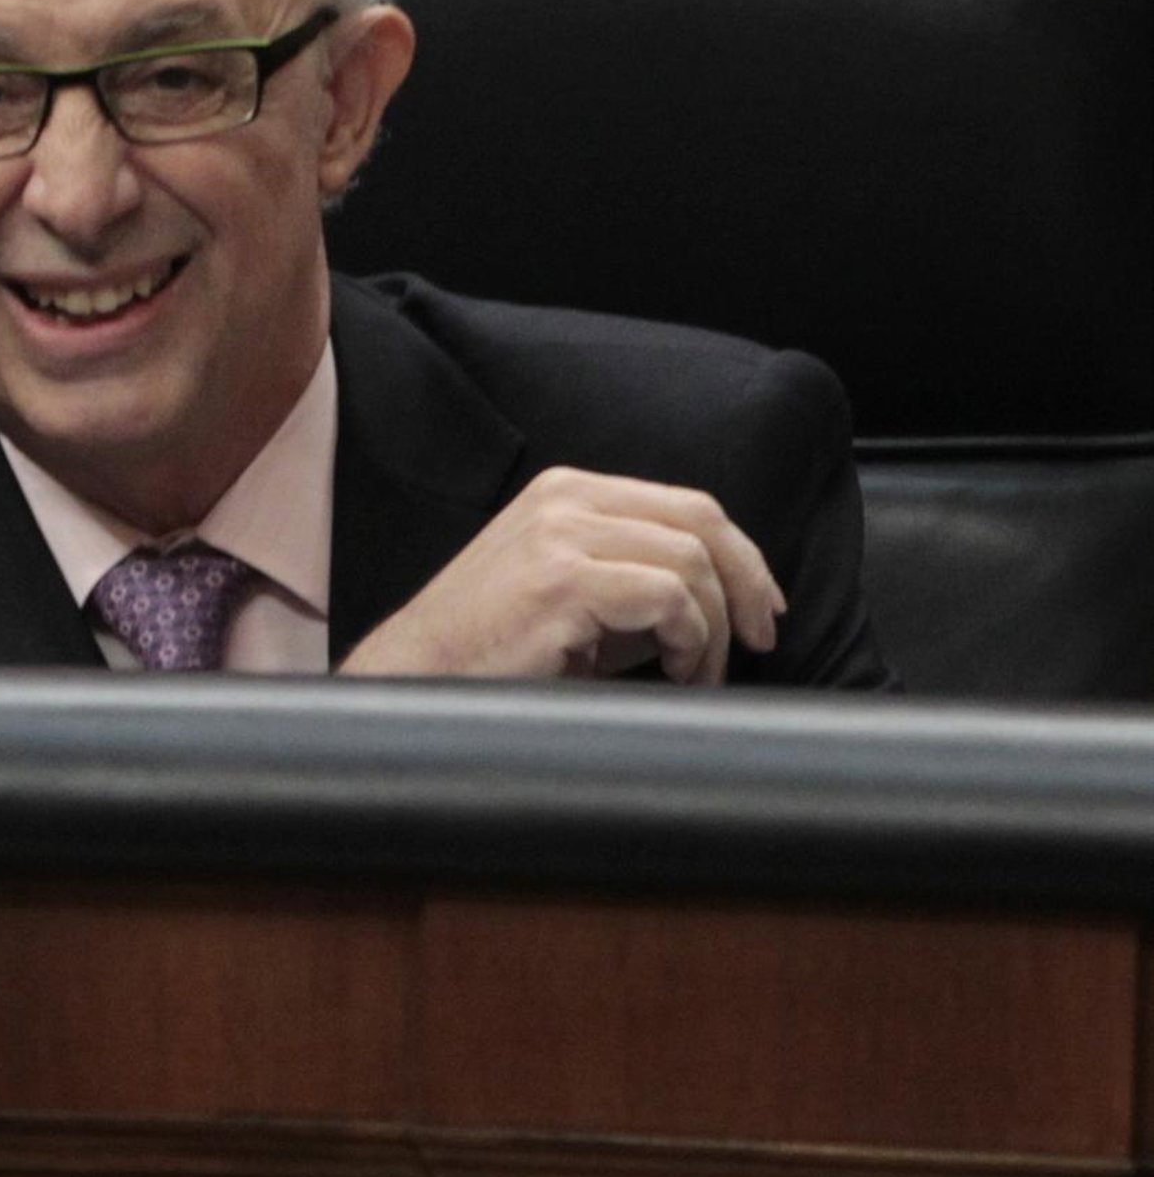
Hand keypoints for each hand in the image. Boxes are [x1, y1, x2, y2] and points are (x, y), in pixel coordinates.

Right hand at [338, 466, 783, 683]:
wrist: (414, 682)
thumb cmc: (492, 654)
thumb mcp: (571, 598)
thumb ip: (633, 580)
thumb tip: (719, 603)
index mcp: (566, 493)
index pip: (685, 504)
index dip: (741, 556)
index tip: (762, 610)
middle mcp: (564, 499)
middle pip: (699, 519)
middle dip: (746, 583)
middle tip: (760, 641)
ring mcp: (560, 535)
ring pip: (691, 560)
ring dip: (714, 628)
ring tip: (694, 675)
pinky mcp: (561, 581)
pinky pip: (668, 597)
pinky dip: (691, 641)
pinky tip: (673, 674)